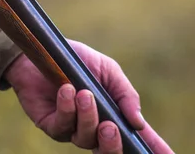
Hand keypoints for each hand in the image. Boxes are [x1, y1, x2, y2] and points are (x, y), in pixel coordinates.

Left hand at [4, 41, 172, 152]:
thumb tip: (139, 124)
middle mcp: (93, 127)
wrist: (40, 50)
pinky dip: (67, 109)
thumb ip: (125, 95)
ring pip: (85, 138)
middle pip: (108, 151)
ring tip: (84, 93)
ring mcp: (71, 128)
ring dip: (87, 116)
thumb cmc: (75, 60)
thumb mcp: (107, 70)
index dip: (153, 149)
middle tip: (111, 127)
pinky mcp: (50, 125)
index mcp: (112, 115)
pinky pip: (62, 127)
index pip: (135, 139)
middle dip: (112, 144)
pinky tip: (66, 91)